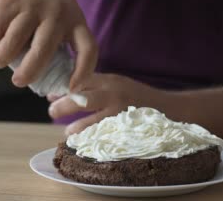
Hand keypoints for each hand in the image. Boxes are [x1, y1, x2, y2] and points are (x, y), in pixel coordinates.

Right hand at [0, 0, 97, 88]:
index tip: (72, 88)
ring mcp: (33, 5)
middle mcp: (57, 14)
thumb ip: (55, 39)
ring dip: (1, 57)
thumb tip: (39, 76)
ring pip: (15, 40)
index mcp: (75, 19)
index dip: (83, 72)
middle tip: (18, 82)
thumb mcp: (62, 12)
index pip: (88, 49)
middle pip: (44, 52)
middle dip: (29, 72)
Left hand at [48, 73, 168, 134]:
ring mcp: (120, 111)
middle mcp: (114, 93)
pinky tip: (83, 143)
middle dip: (63, 106)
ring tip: (68, 133)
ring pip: (91, 120)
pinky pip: (103, 135)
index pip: (80, 79)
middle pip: (81, 97)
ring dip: (75, 128)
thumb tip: (57, 93)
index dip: (62, 87)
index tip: (50, 95)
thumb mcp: (118, 84)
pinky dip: (91, 139)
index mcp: (110, 80)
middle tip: (52, 112)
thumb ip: (92, 86)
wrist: (171, 108)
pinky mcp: (126, 127)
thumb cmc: (139, 97)